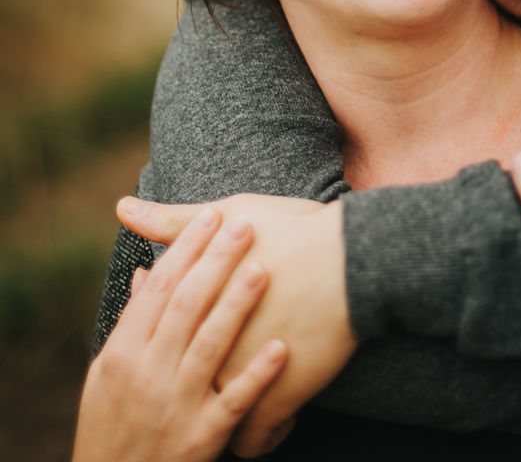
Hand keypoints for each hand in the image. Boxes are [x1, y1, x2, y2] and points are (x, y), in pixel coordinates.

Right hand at [73, 206, 287, 461]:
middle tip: (246, 223)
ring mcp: (175, 405)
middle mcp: (147, 374)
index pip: (159, 287)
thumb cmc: (112, 425)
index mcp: (123, 352)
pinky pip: (235, 401)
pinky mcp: (202, 438)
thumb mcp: (107, 373)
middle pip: (186, 304)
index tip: (211, 214)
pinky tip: (282, 347)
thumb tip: (147, 271)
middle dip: (217, 261)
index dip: (186, 248)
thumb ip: (131, 322)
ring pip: (210, 345)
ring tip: (264, 268)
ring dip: (238, 304)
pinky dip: (258, 374)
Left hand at [118, 193, 357, 456]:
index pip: (159, 339)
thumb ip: (172, 220)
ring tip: (234, 409)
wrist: (352, 260)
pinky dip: (265, 434)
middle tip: (201, 388)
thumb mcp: (229, 214)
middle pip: (183, 384)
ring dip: (223, 418)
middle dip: (186, 392)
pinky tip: (274, 420)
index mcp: (193, 306)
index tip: (179, 350)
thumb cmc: (293, 230)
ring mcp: (240, 377)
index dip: (164, 349)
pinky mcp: (275, 401)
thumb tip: (121, 206)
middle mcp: (209, 347)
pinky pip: (256, 441)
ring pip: (217, 419)